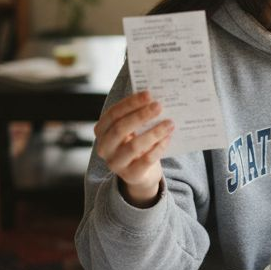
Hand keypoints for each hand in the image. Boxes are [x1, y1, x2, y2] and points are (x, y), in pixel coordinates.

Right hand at [93, 91, 174, 206]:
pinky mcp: (130, 175)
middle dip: (141, 115)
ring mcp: (115, 163)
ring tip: (169, 123)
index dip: (130, 103)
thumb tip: (154, 98)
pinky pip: (146, 160)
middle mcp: (104, 148)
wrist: (141, 173)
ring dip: (154, 132)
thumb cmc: (136, 143)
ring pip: (134, 146)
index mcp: (101, 131)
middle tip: (159, 106)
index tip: (148, 94)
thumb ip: (137, 115)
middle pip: (120, 128)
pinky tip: (168, 138)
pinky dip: (158, 148)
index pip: (113, 114)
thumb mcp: (132, 129)